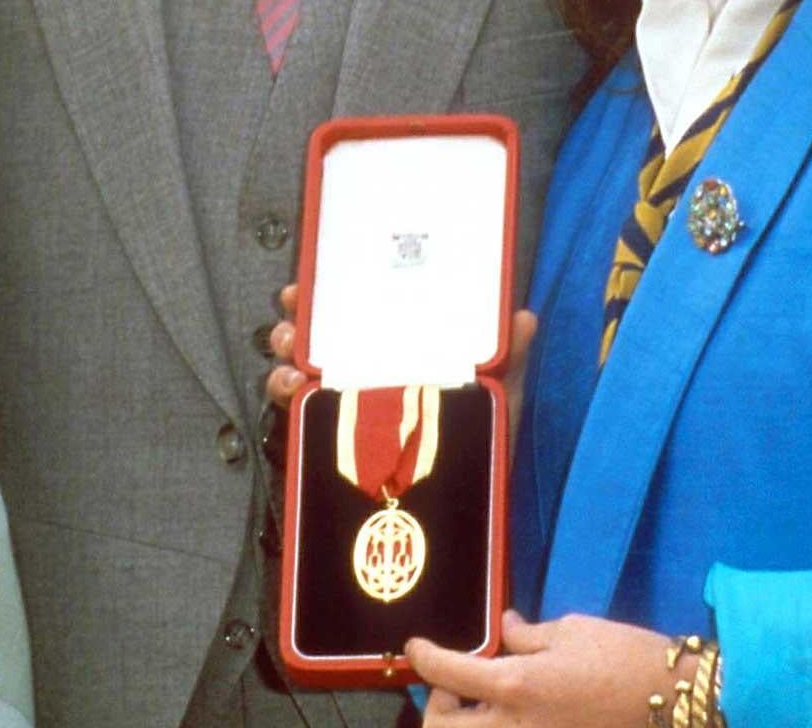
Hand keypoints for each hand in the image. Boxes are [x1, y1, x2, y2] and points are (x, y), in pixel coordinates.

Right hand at [264, 284, 540, 426]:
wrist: (460, 524)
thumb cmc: (482, 451)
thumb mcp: (497, 397)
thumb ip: (509, 360)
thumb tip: (526, 316)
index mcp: (398, 361)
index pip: (357, 321)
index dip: (328, 299)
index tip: (306, 287)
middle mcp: (365, 382)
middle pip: (319, 345)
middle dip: (295, 327)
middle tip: (290, 323)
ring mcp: (345, 417)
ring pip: (300, 379)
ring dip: (285, 363)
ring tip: (290, 364)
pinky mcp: (331, 451)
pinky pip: (299, 422)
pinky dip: (287, 402)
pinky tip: (292, 393)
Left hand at [411, 611, 673, 725]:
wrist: (678, 703)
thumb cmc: (623, 656)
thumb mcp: (570, 631)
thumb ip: (526, 635)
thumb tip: (505, 631)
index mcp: (514, 686)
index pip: (445, 672)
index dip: (422, 656)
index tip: (415, 647)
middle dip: (436, 705)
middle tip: (452, 684)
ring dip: (466, 722)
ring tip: (481, 702)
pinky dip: (499, 726)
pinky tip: (512, 712)